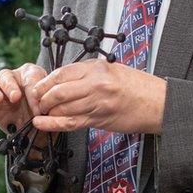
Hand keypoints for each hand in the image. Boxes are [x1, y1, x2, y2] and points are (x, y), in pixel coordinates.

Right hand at [0, 63, 47, 133]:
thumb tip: (38, 109)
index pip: (28, 75)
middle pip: (4, 75)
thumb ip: (44, 106)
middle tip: (15, 98)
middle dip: (9, 86)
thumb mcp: (52, 109)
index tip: (40, 104)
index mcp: (31, 75)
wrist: (44, 132)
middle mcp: (13, 80)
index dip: (32, 87)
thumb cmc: (48, 114)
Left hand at [31, 60, 167, 134]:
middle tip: (36, 103)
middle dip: (42, 99)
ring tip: (40, 113)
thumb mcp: (110, 69)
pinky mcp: (99, 119)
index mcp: (96, 68)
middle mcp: (95, 84)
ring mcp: (97, 103)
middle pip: (58, 91)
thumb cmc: (134, 85)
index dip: (44, 82)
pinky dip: (53, 124)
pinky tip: (42, 124)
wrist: (156, 102)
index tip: (37, 88)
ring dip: (47, 112)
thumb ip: (86, 73)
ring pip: (63, 108)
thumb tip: (60, 80)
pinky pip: (71, 122)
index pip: (61, 73)